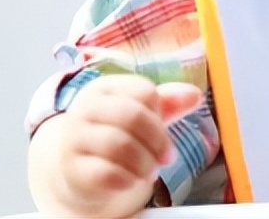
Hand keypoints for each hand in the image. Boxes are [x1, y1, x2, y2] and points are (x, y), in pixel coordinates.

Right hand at [29, 75, 203, 217]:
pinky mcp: (72, 169)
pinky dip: (127, 179)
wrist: (81, 168)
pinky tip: (132, 180)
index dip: (161, 111)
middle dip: (158, 139)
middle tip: (168, 157)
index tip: (163, 125)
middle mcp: (85, 108)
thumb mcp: (144, 113)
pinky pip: (105, 173)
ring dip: (145, 162)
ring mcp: (74, 139)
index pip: (144, 91)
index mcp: (105, 88)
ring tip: (151, 170)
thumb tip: (195, 95)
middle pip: (131, 115)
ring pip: (118, 145)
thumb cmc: (118, 133)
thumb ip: (170, 102)